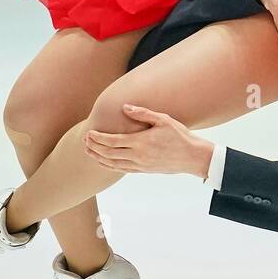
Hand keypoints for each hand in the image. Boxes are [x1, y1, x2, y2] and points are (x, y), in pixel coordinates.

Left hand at [83, 104, 213, 176]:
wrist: (192, 157)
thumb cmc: (180, 136)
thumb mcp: (164, 119)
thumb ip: (143, 113)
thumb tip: (126, 107)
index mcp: (141, 142)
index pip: (113, 141)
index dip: (99, 138)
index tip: (89, 133)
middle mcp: (138, 155)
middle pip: (109, 153)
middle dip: (94, 147)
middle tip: (85, 140)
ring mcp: (140, 165)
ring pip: (113, 163)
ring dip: (98, 157)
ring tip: (88, 151)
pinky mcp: (144, 170)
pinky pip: (121, 169)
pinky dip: (109, 166)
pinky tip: (103, 162)